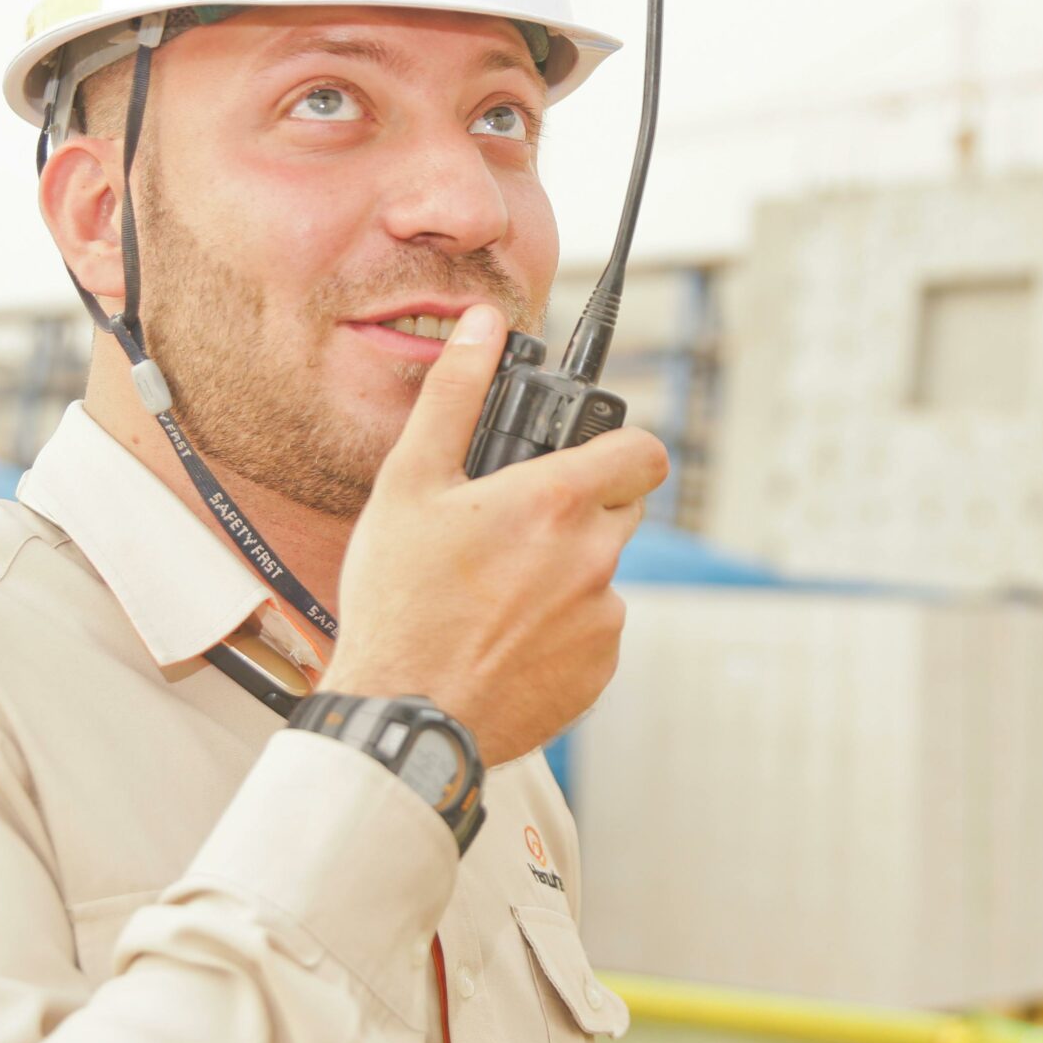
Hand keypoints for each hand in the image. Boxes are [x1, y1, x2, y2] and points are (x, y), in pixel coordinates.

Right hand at [322, 304, 667, 765]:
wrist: (403, 714)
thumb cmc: (399, 601)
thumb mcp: (410, 484)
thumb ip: (455, 396)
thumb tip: (481, 328)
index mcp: (558, 502)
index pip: (643, 451)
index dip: (619, 447)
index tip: (589, 457)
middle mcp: (596, 557)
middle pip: (622, 509)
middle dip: (583, 508)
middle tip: (517, 526)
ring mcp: (603, 618)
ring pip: (603, 572)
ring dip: (567, 571)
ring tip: (495, 591)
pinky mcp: (599, 670)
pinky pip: (594, 629)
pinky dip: (562, 628)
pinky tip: (505, 636)